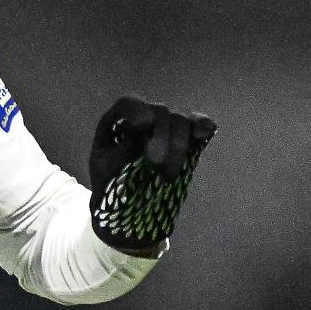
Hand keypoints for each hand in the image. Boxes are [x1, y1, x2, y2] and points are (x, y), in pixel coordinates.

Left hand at [86, 96, 215, 251]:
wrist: (125, 205)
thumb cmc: (109, 183)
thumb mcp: (104, 169)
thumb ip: (120, 151)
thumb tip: (140, 136)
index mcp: (120, 121)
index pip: (129, 104)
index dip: (138, 110)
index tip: (145, 124)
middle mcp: (145, 118)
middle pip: (160, 112)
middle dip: (161, 136)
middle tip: (155, 163)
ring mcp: (166, 127)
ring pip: (180, 121)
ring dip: (179, 145)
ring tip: (168, 176)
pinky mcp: (185, 140)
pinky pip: (197, 126)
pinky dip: (202, 126)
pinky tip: (206, 132)